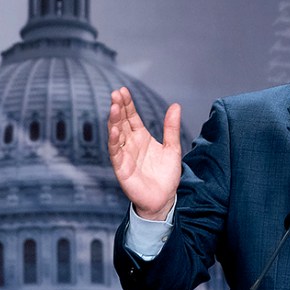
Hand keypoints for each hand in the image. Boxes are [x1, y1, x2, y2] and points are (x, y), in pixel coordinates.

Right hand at [107, 87, 181, 220]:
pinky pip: (116, 153)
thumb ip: (171, 128)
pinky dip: (114, 141)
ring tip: (114, 107)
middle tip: (116, 93)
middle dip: (119, 108)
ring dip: (114, 121)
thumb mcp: (172, 148)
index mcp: (141, 137)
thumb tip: (176, 105)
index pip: (132, 117)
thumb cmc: (166, 175)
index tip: (123, 90)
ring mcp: (125, 156)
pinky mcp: (122, 169)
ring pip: (116, 135)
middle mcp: (131, 144)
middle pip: (122, 123)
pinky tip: (114, 129)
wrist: (164, 199)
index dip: (127, 104)